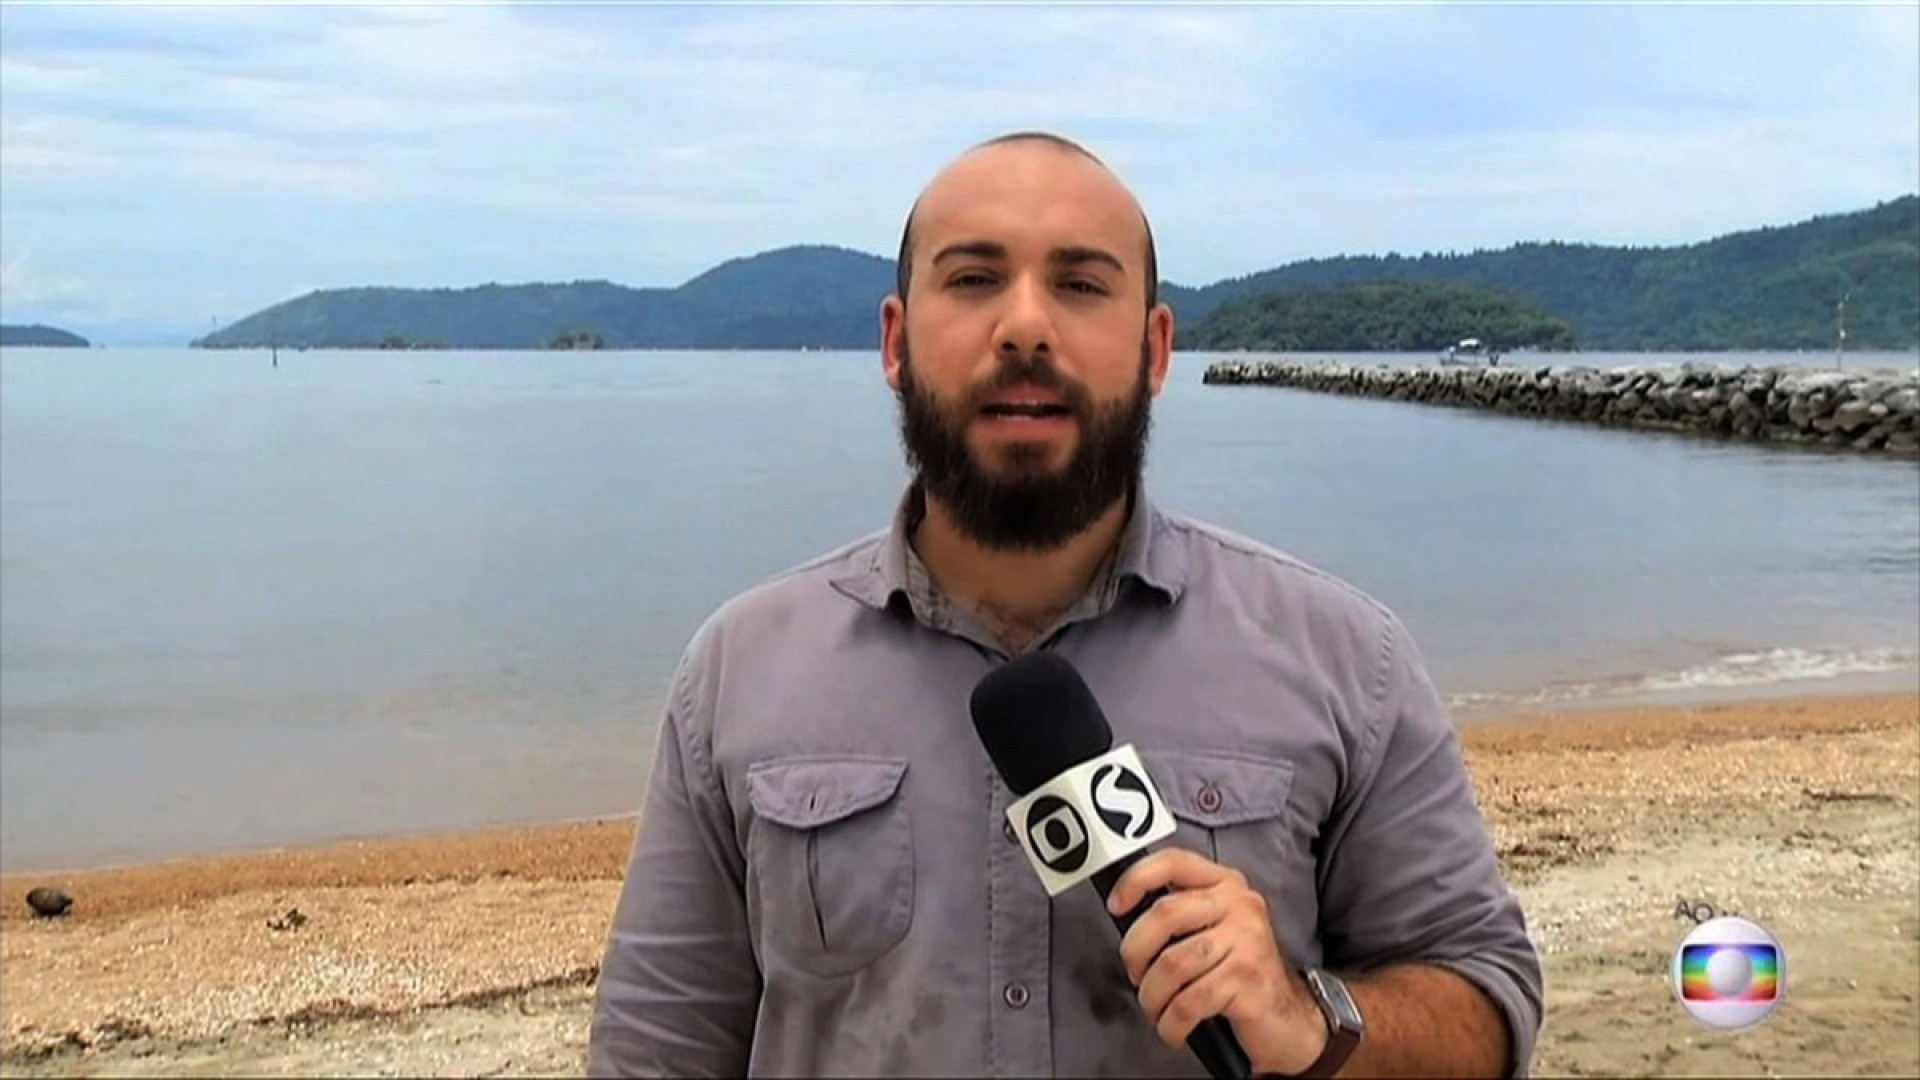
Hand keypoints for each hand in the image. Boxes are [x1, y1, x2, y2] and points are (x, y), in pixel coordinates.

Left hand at [1108, 848, 1328, 1076]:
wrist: (1291, 1017)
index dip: (1135, 880)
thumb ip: (1180, 913)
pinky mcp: (1248, 979)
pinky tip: (1174, 1029)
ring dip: (1152, 996)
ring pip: (1171, 963)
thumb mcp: (1216, 930)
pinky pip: (1188, 1002)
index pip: (1173, 862)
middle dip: (1135, 952)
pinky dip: (1171, 1023)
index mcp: (1226, 884)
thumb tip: (1125, 914)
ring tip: (1155, 1008)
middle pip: (1163, 914)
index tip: (1116, 906)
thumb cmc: (1240, 973)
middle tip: (1137, 975)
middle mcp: (1240, 905)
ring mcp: (1247, 941)